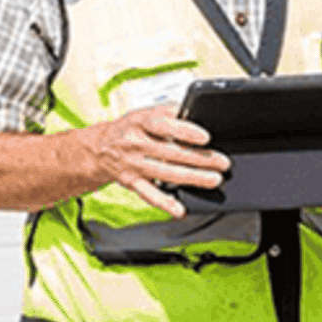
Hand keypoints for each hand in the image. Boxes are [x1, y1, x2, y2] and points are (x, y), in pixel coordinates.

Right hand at [86, 103, 228, 218]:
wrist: (98, 149)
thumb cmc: (129, 129)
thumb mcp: (144, 113)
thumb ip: (169, 113)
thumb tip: (197, 113)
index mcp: (139, 122)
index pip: (162, 125)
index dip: (184, 131)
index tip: (204, 137)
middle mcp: (135, 144)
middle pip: (171, 152)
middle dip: (200, 158)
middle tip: (222, 162)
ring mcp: (133, 165)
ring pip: (165, 173)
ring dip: (192, 178)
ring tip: (214, 179)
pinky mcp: (131, 182)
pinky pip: (149, 194)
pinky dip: (164, 203)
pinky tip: (179, 209)